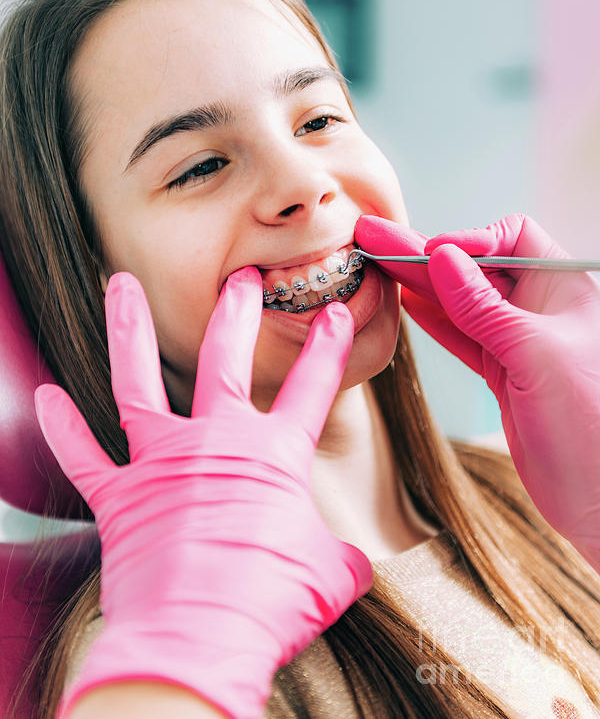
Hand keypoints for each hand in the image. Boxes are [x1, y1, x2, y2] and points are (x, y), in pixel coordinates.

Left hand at [35, 267, 372, 718]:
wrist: (198, 642)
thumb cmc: (269, 604)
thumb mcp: (327, 577)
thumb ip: (340, 557)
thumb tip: (354, 565)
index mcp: (274, 456)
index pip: (312, 389)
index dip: (328, 349)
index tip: (336, 314)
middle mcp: (216, 444)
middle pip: (225, 361)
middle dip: (236, 313)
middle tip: (240, 278)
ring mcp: (162, 464)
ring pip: (138, 382)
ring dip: (129, 330)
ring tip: (119, 285)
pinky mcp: (118, 497)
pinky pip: (82, 455)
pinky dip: (63, 427)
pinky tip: (48, 397)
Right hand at [355, 213, 599, 571]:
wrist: (598, 500)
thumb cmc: (590, 424)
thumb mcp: (533, 354)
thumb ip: (483, 306)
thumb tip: (443, 257)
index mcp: (563, 291)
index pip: (512, 238)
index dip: (469, 240)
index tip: (432, 252)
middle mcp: (540, 310)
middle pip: (476, 269)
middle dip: (427, 254)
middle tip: (376, 236)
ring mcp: (518, 342)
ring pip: (461, 302)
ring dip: (421, 284)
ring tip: (378, 263)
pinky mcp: (503, 373)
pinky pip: (461, 336)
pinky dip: (433, 320)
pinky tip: (405, 302)